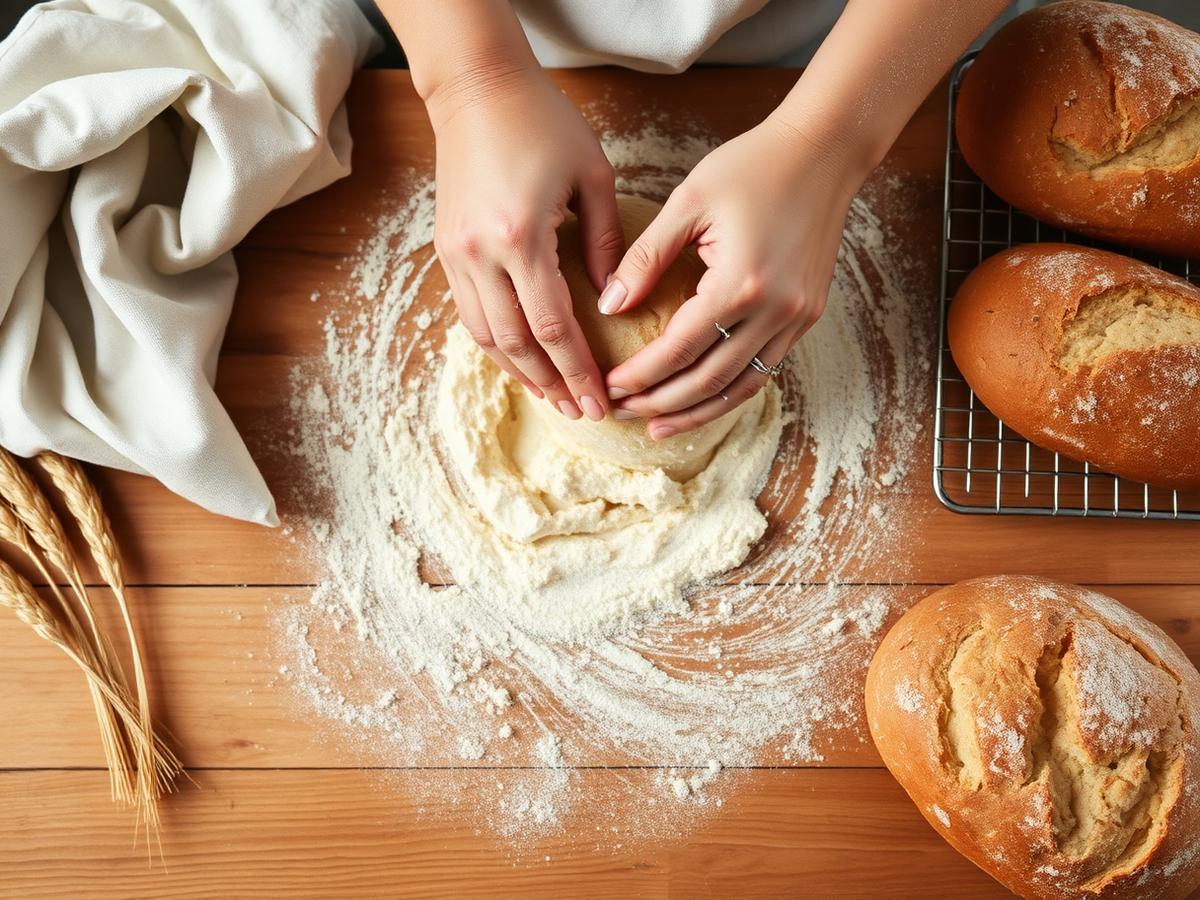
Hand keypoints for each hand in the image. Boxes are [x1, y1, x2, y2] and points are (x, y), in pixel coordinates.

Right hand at [429, 69, 622, 420]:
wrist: (478, 89)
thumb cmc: (544, 123)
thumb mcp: (594, 177)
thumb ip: (609, 244)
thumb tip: (616, 302)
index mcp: (522, 236)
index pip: (553, 327)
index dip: (577, 371)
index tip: (600, 401)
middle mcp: (481, 253)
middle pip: (516, 344)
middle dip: (552, 384)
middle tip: (582, 413)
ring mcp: (457, 253)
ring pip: (485, 336)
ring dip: (520, 372)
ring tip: (553, 396)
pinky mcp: (446, 248)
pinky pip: (469, 313)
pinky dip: (495, 343)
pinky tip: (520, 359)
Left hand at [598, 117, 866, 438]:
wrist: (823, 151)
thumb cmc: (752, 165)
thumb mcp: (687, 203)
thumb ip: (644, 258)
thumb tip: (608, 306)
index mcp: (740, 282)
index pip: (678, 349)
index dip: (640, 374)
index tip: (609, 385)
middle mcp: (774, 310)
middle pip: (707, 380)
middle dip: (660, 402)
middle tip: (622, 411)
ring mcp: (796, 318)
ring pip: (739, 386)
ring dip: (695, 411)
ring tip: (657, 425)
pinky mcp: (806, 315)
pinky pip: (763, 369)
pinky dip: (729, 391)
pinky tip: (701, 400)